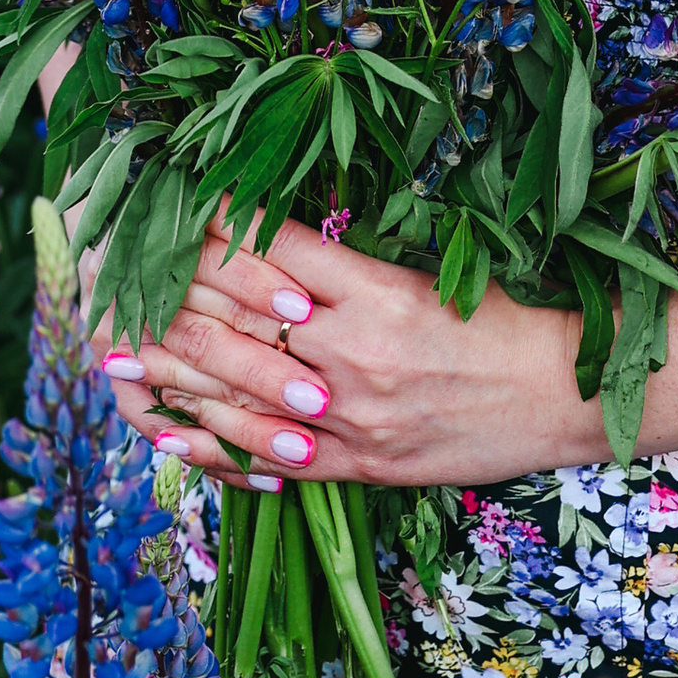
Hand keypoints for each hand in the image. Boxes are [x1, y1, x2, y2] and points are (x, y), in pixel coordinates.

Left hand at [91, 214, 591, 490]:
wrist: (560, 395)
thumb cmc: (505, 320)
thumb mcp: (435, 272)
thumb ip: (358, 263)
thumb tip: (289, 232)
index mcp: (376, 292)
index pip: (272, 254)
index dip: (215, 232)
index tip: (172, 212)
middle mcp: (355, 354)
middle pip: (241, 323)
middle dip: (172, 300)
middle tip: (117, 280)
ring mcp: (354, 416)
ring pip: (241, 394)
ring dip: (172, 373)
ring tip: (117, 353)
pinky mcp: (362, 465)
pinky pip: (273, 459)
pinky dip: (217, 449)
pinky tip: (173, 435)